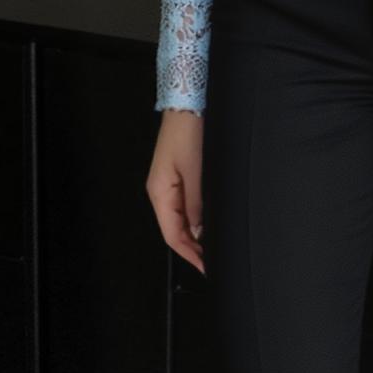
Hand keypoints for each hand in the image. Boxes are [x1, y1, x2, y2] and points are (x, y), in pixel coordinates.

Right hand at [147, 107, 205, 272]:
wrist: (190, 105)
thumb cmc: (189, 133)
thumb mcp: (198, 172)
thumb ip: (197, 205)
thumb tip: (199, 232)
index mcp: (160, 193)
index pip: (172, 235)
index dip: (190, 255)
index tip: (206, 267)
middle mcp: (161, 191)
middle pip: (174, 230)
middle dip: (193, 249)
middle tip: (213, 262)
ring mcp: (168, 184)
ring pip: (179, 220)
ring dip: (195, 236)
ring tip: (212, 249)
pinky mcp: (177, 176)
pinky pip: (184, 206)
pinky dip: (195, 220)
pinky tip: (207, 225)